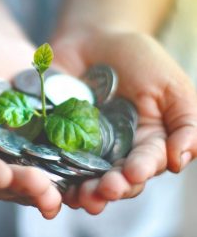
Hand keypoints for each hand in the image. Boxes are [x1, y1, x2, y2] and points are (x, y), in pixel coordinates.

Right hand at [0, 30, 61, 218]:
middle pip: (2, 179)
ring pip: (30, 174)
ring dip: (47, 186)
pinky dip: (68, 167)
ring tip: (63, 193)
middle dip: (22, 186)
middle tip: (42, 190)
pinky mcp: (40, 139)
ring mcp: (14, 150)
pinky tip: (84, 174)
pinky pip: (54, 156)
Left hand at [52, 29, 196, 213]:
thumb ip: (185, 122)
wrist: (94, 39)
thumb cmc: (137, 59)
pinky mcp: (59, 138)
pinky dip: (56, 175)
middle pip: (115, 179)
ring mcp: (86, 147)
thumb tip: (179, 160)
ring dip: (84, 191)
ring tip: (81, 197)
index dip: (140, 171)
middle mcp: (116, 151)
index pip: (145, 164)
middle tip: (105, 190)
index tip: (133, 172)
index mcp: (146, 142)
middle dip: (111, 188)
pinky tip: (53, 185)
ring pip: (85, 177)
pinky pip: (56, 160)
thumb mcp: (170, 85)